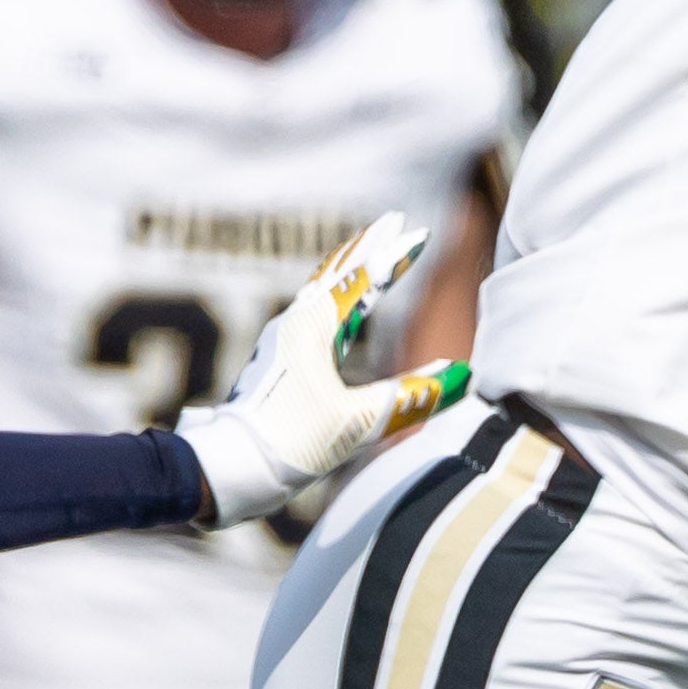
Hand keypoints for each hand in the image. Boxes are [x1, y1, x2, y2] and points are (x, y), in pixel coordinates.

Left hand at [175, 214, 472, 521]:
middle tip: (392, 221)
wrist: (226, 467)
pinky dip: (333, 296)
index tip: (420, 233)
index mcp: (313, 330)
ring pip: (321, 290)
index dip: (393, 257)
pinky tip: (334, 308)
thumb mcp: (356, 423)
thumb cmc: (288, 443)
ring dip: (348, 268)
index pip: (362, 281)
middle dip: (368, 247)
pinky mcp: (277, 362)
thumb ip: (409, 398)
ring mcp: (282, 341)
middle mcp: (294, 326)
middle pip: (338, 273)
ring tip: (366, 253)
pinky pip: (312, 313)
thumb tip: (461, 378)